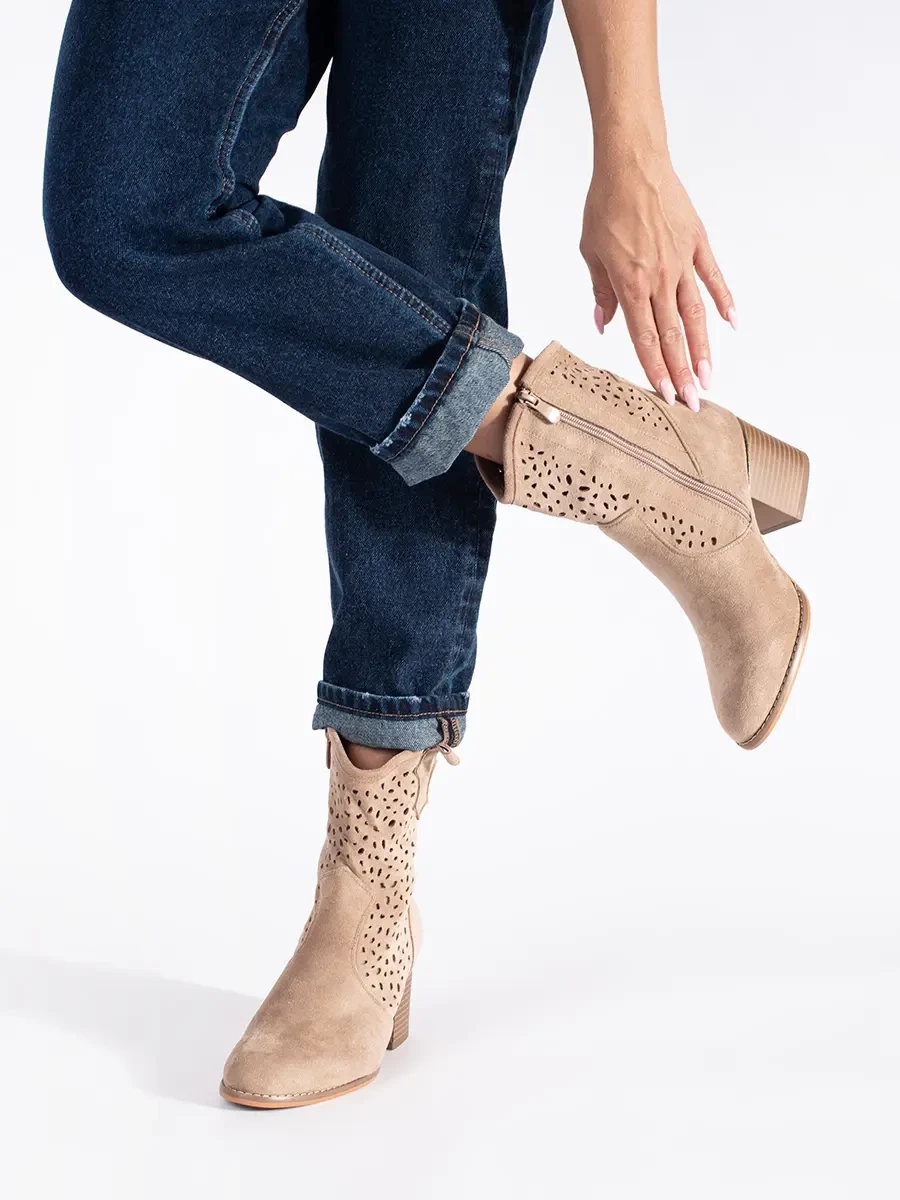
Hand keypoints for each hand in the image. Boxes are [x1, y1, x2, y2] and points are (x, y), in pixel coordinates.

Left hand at [580, 152, 735, 410]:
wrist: (632, 162)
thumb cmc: (606, 204)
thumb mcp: (591, 251)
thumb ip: (601, 291)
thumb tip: (604, 323)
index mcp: (630, 284)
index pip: (645, 337)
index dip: (655, 369)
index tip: (665, 395)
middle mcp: (659, 277)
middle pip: (673, 334)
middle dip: (682, 373)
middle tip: (693, 403)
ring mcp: (682, 261)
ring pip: (695, 314)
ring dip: (702, 349)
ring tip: (710, 378)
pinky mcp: (697, 242)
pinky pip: (713, 278)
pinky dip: (724, 301)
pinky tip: (733, 324)